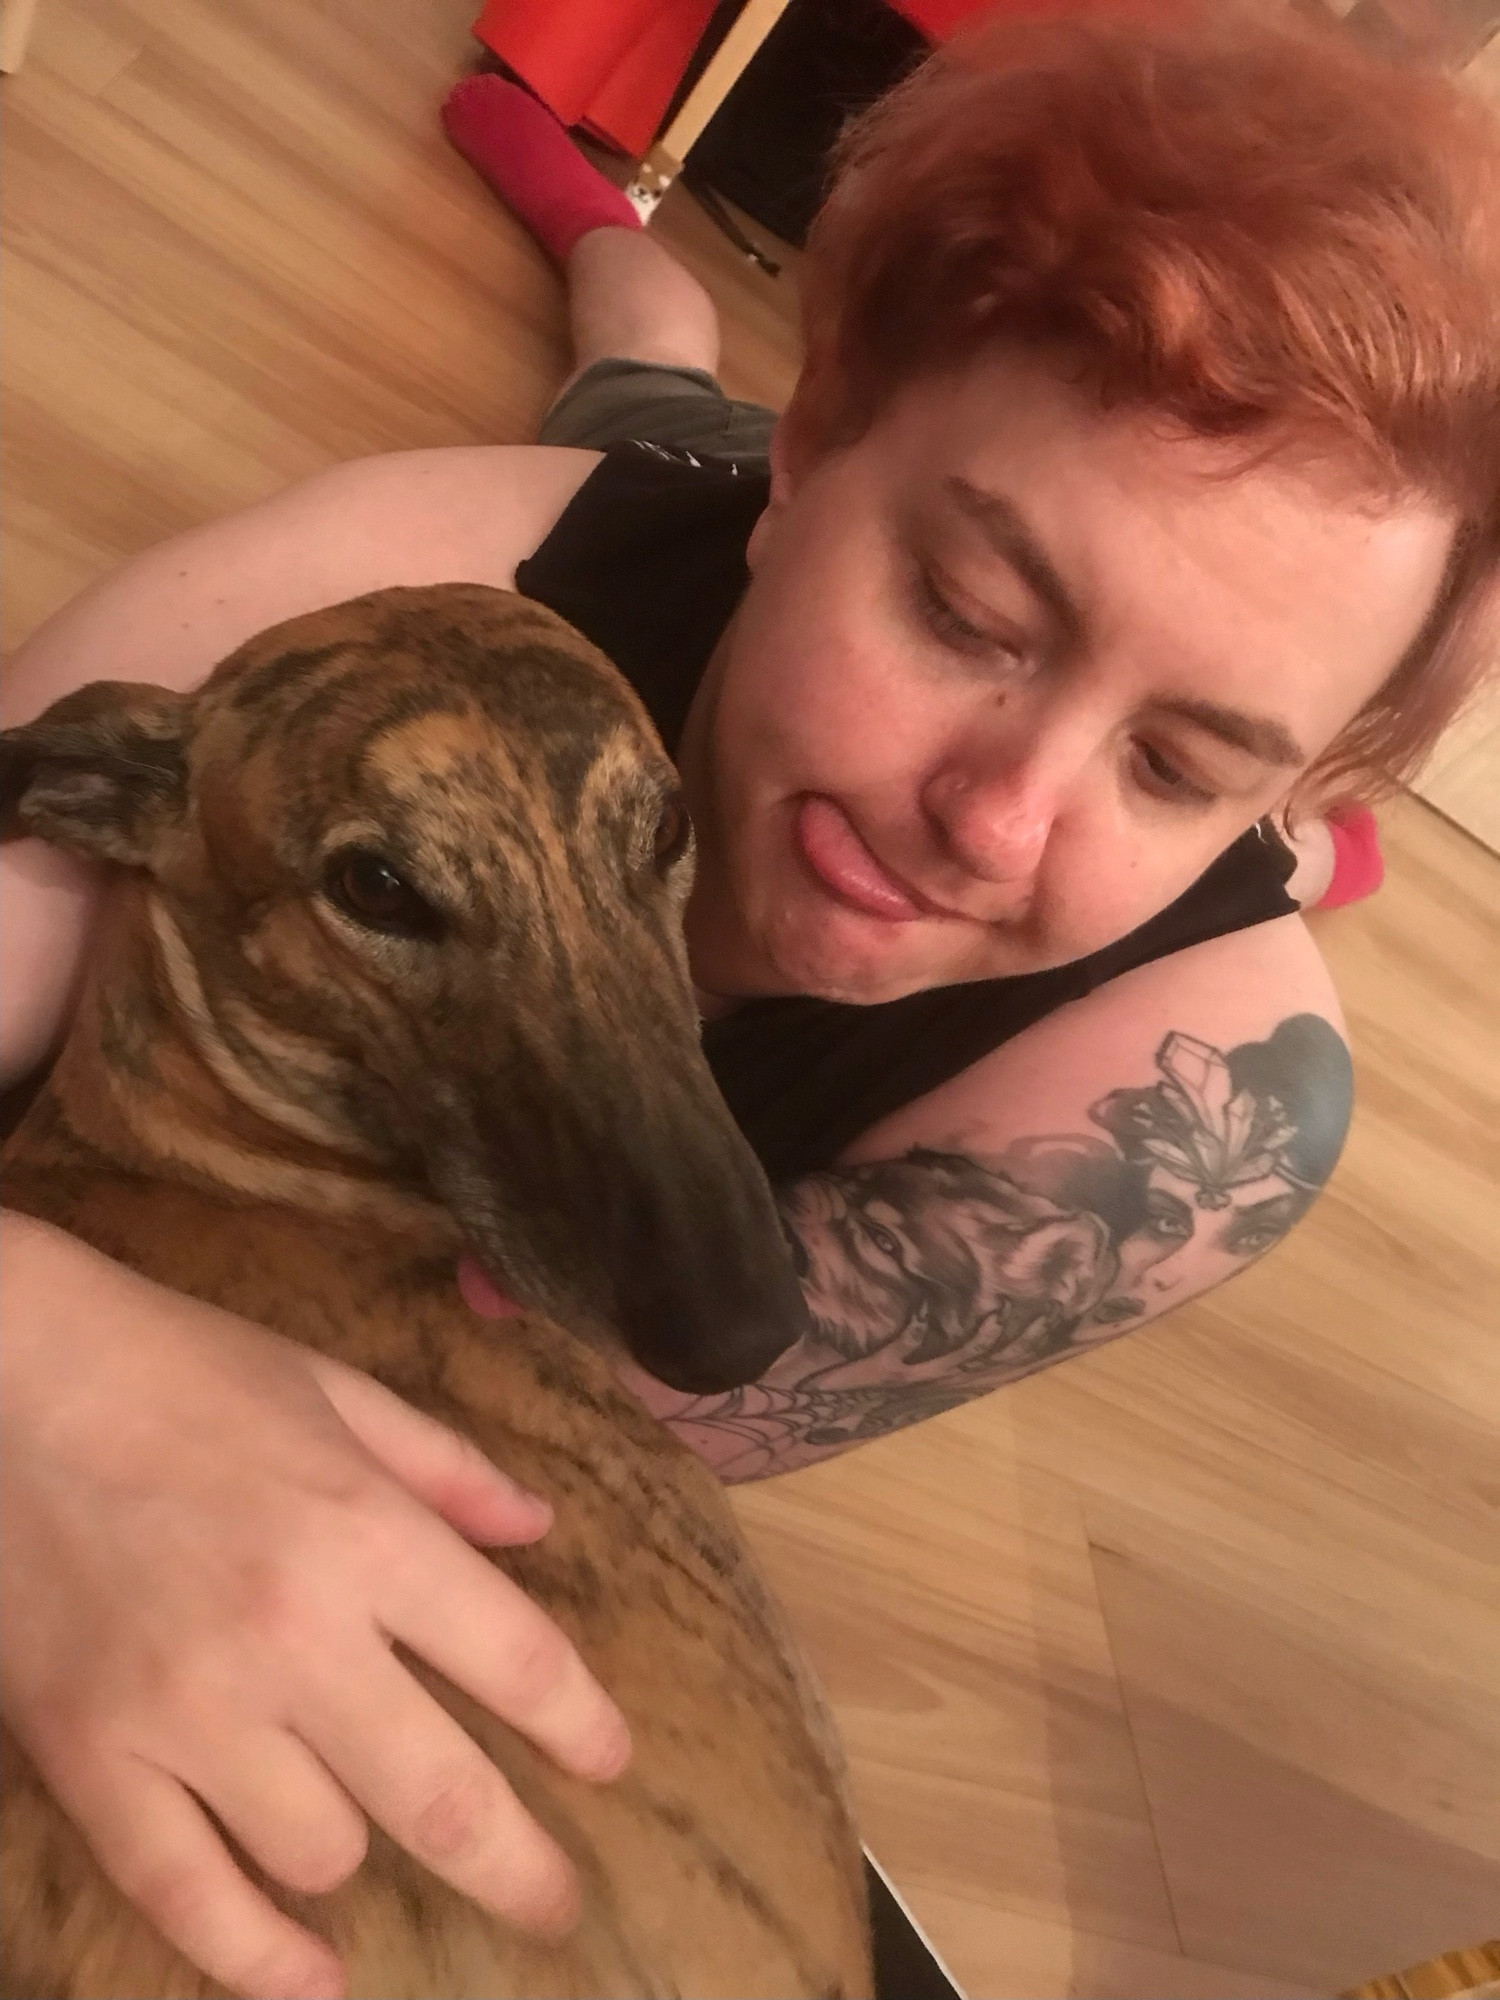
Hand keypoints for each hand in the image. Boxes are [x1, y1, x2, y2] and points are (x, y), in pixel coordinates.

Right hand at [1, 1216, 629, 1999]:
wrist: (9, 1378)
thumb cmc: (183, 1371)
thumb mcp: (337, 1390)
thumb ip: (448, 1467)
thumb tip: (540, 1525)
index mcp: (367, 1533)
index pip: (517, 1661)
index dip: (581, 1726)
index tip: (610, 1763)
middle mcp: (294, 1637)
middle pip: (443, 1798)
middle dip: (523, 1870)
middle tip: (558, 1906)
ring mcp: (187, 1712)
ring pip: (323, 1854)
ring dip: (365, 1852)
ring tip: (372, 1824)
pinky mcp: (93, 1759)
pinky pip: (186, 1898)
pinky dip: (255, 1960)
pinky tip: (313, 1980)